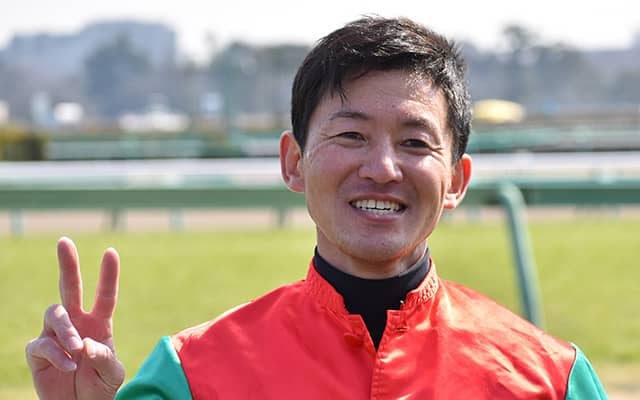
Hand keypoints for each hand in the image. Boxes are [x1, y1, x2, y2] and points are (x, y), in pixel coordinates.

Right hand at [26, 237, 124, 399]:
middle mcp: (76, 323)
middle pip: (70, 288)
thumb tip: (86, 343)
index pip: (105, 295)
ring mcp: (55, 335)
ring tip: (76, 348)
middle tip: (64, 241)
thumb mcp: (112, 373)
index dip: (108, 274)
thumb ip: (105, 358)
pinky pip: (42, 344)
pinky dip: (57, 354)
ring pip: (55, 314)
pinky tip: (70, 365)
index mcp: (99, 323)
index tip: (110, 251)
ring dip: (66, 330)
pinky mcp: (38, 352)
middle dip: (68, 264)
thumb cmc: (100, 387)